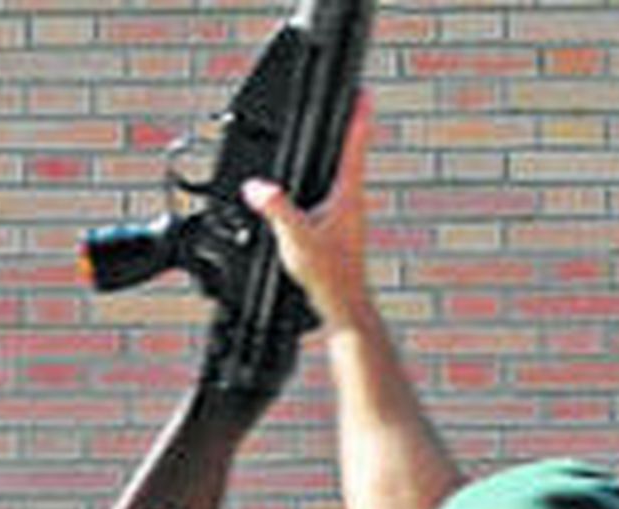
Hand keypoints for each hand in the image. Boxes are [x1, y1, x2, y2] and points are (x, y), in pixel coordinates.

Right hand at [241, 93, 373, 333]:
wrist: (344, 306)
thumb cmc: (328, 275)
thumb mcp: (296, 239)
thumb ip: (276, 209)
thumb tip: (256, 186)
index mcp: (347, 194)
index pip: (355, 144)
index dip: (357, 114)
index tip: (363, 91)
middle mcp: (353, 201)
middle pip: (351, 154)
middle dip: (347, 128)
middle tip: (347, 104)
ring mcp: (350, 216)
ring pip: (343, 177)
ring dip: (337, 156)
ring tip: (330, 140)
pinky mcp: (343, 231)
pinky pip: (334, 197)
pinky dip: (326, 183)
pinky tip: (312, 191)